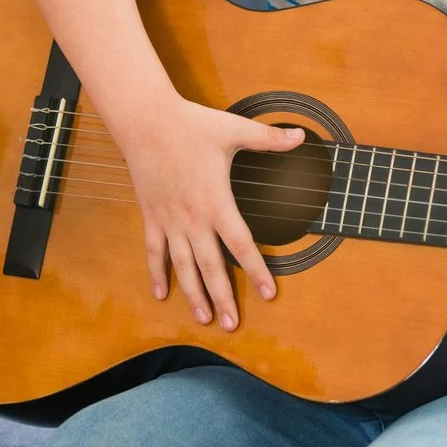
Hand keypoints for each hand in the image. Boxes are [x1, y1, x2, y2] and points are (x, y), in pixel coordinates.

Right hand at [111, 97, 302, 332]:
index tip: (269, 293)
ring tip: (204, 318)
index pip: (242, 245)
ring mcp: (170, 221)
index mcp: (217, 203)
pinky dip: (156, 274)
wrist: (146, 121)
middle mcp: (193, 219)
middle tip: (232, 324)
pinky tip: (161, 294)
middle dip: (223, 298)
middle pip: (211, 267)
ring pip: (183, 267)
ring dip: (193, 295)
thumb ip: (269, 139)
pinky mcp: (151, 216)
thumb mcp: (235, 130)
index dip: (257, 271)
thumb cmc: (191, 125)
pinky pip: (154, 252)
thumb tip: (300, 137)